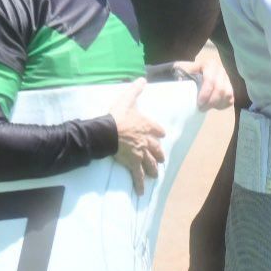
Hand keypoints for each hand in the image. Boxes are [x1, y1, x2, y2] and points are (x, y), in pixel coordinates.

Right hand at [109, 79, 165, 194]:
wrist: (108, 131)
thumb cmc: (118, 115)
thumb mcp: (128, 99)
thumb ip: (136, 89)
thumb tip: (142, 78)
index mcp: (147, 126)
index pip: (157, 129)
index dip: (159, 131)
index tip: (162, 134)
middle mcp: (146, 140)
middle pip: (156, 148)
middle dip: (159, 154)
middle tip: (162, 159)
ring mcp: (140, 153)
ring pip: (150, 163)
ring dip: (153, 168)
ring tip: (156, 175)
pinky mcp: (132, 162)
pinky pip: (137, 175)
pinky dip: (139, 183)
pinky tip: (141, 192)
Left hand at [174, 47, 234, 109]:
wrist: (194, 72)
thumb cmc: (187, 72)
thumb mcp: (182, 70)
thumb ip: (180, 75)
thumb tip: (180, 83)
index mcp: (209, 65)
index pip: (211, 80)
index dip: (206, 93)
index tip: (199, 103)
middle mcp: (221, 71)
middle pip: (221, 89)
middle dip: (211, 102)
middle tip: (201, 109)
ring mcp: (227, 79)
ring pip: (228, 94)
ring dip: (217, 104)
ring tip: (206, 108)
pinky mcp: (230, 87)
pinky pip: (230, 99)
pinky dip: (223, 105)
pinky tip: (214, 106)